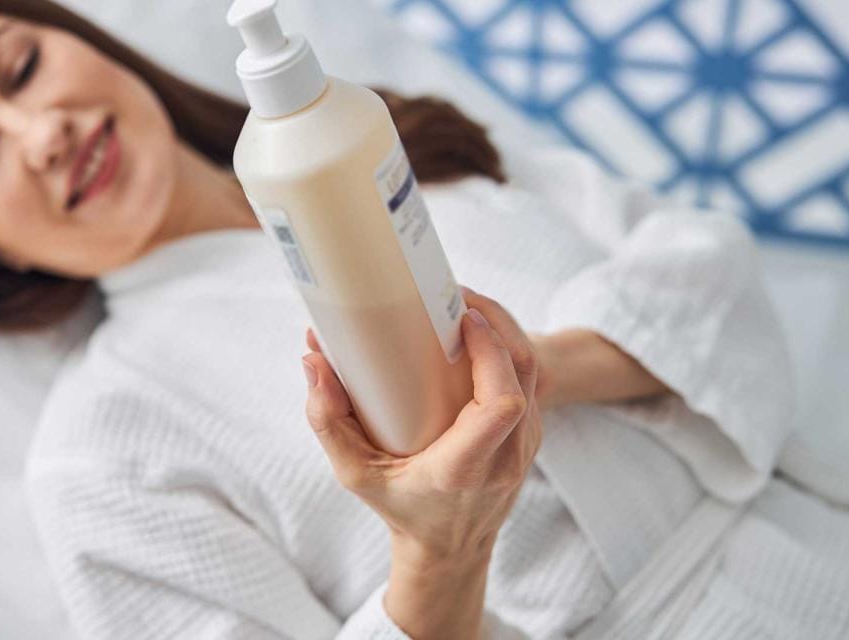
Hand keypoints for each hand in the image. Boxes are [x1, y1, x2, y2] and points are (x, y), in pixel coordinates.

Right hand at [302, 284, 540, 594]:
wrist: (449, 549)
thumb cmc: (400, 508)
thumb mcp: (355, 473)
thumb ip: (327, 421)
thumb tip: (314, 360)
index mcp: (464, 467)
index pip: (501, 404)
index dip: (491, 354)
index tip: (463, 322)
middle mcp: (505, 458)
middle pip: (525, 375)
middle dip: (497, 325)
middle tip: (458, 298)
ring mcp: (526, 449)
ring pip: (535, 374)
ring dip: (505, 332)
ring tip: (466, 307)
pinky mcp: (531, 438)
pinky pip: (531, 383)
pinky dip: (508, 352)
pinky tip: (478, 334)